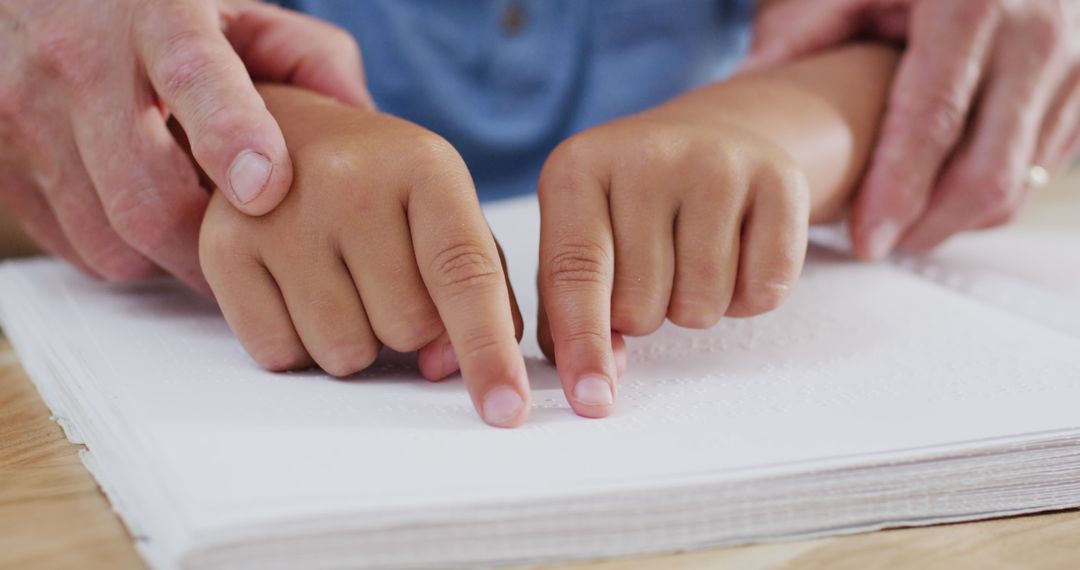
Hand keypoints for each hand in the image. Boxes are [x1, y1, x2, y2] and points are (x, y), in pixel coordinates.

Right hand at [0, 0, 372, 290]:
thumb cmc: (156, 5)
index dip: (230, 137)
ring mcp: (27, 114)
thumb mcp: (237, 7)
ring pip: (111, 241)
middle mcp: (79, 60)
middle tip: (263, 256)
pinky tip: (148, 213)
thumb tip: (365, 128)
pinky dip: (125, 251)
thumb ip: (309, 58)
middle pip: (147, 196)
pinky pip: (77, 249)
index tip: (265, 189)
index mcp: (156, 12)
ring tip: (204, 224)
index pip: (193, 76)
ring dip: (173, 256)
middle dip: (217, 247)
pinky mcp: (2, 163)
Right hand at [200, 86, 528, 427]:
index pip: (465, 274)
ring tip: (344, 281)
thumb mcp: (453, 217)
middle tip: (387, 278)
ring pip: (343, 352)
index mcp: (425, 165)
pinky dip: (300, 344)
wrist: (293, 136)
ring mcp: (278, 211)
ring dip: (356, 341)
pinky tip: (300, 289)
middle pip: (406, 329)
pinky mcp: (223, 245)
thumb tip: (444, 368)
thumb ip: (483, 292)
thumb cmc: (389, 192)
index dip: (489, 350)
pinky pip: (279, 354)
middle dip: (409, 329)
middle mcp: (349, 177)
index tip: (505, 411)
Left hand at [537, 109, 809, 417]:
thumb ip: (568, 311)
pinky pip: (765, 291)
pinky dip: (748, 296)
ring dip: (695, 305)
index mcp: (577, 169)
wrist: (709, 138)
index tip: (591, 399)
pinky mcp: (779, 179)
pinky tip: (735, 254)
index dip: (584, 345)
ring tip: (689, 259)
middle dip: (644, 313)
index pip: (575, 273)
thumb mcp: (579, 240)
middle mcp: (646, 154)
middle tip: (652, 272)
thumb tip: (597, 378)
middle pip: (641, 303)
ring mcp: (716, 161)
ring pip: (702, 304)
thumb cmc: (630, 208)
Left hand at [747, 0, 1079, 256]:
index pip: (933, 125)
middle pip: (984, 175)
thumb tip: (745, 85)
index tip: (863, 239)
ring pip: (1016, 186)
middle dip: (923, 226)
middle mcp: (1036, 39)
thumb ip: (810, 28)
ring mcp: (1075, 70)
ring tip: (900, 222)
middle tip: (874, 243)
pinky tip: (943, 195)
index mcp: (972, 7)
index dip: (896, 193)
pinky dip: (989, 199)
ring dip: (954, 220)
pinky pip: (1039, 173)